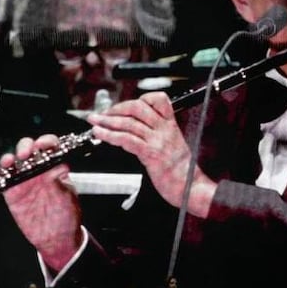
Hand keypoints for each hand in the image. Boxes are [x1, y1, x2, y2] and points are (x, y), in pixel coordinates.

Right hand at [0, 135, 83, 268]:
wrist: (56, 238)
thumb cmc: (66, 215)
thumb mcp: (68, 197)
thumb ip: (62, 182)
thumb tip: (60, 166)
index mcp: (54, 168)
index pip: (50, 148)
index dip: (46, 142)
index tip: (45, 145)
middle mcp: (38, 171)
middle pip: (28, 150)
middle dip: (26, 147)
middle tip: (26, 153)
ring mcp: (24, 181)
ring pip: (13, 163)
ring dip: (9, 158)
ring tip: (11, 161)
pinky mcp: (12, 193)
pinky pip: (2, 181)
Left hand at [88, 94, 217, 214]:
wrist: (192, 188)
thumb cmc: (182, 172)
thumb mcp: (174, 146)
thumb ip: (159, 135)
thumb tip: (137, 131)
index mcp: (171, 125)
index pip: (159, 99)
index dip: (140, 98)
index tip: (125, 106)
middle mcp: (164, 130)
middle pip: (137, 107)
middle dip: (116, 108)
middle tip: (103, 115)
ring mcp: (157, 141)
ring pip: (128, 123)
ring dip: (107, 121)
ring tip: (94, 122)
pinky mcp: (150, 154)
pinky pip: (126, 139)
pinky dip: (109, 135)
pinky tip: (100, 134)